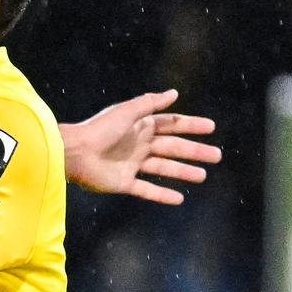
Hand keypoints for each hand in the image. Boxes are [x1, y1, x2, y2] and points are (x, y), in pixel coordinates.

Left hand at [60, 90, 220, 203]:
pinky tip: (179, 198)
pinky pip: (147, 190)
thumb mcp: (127, 112)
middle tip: (217, 156)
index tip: (211, 127)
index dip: (191, 125)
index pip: (172, 124)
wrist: (74, 153)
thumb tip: (174, 93)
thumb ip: (150, 104)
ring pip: (164, 169)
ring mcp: (132, 164)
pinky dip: (162, 195)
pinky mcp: (124, 183)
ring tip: (202, 176)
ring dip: (183, 172)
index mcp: (141, 126)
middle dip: (195, 151)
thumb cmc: (98, 129)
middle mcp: (139, 145)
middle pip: (173, 148)